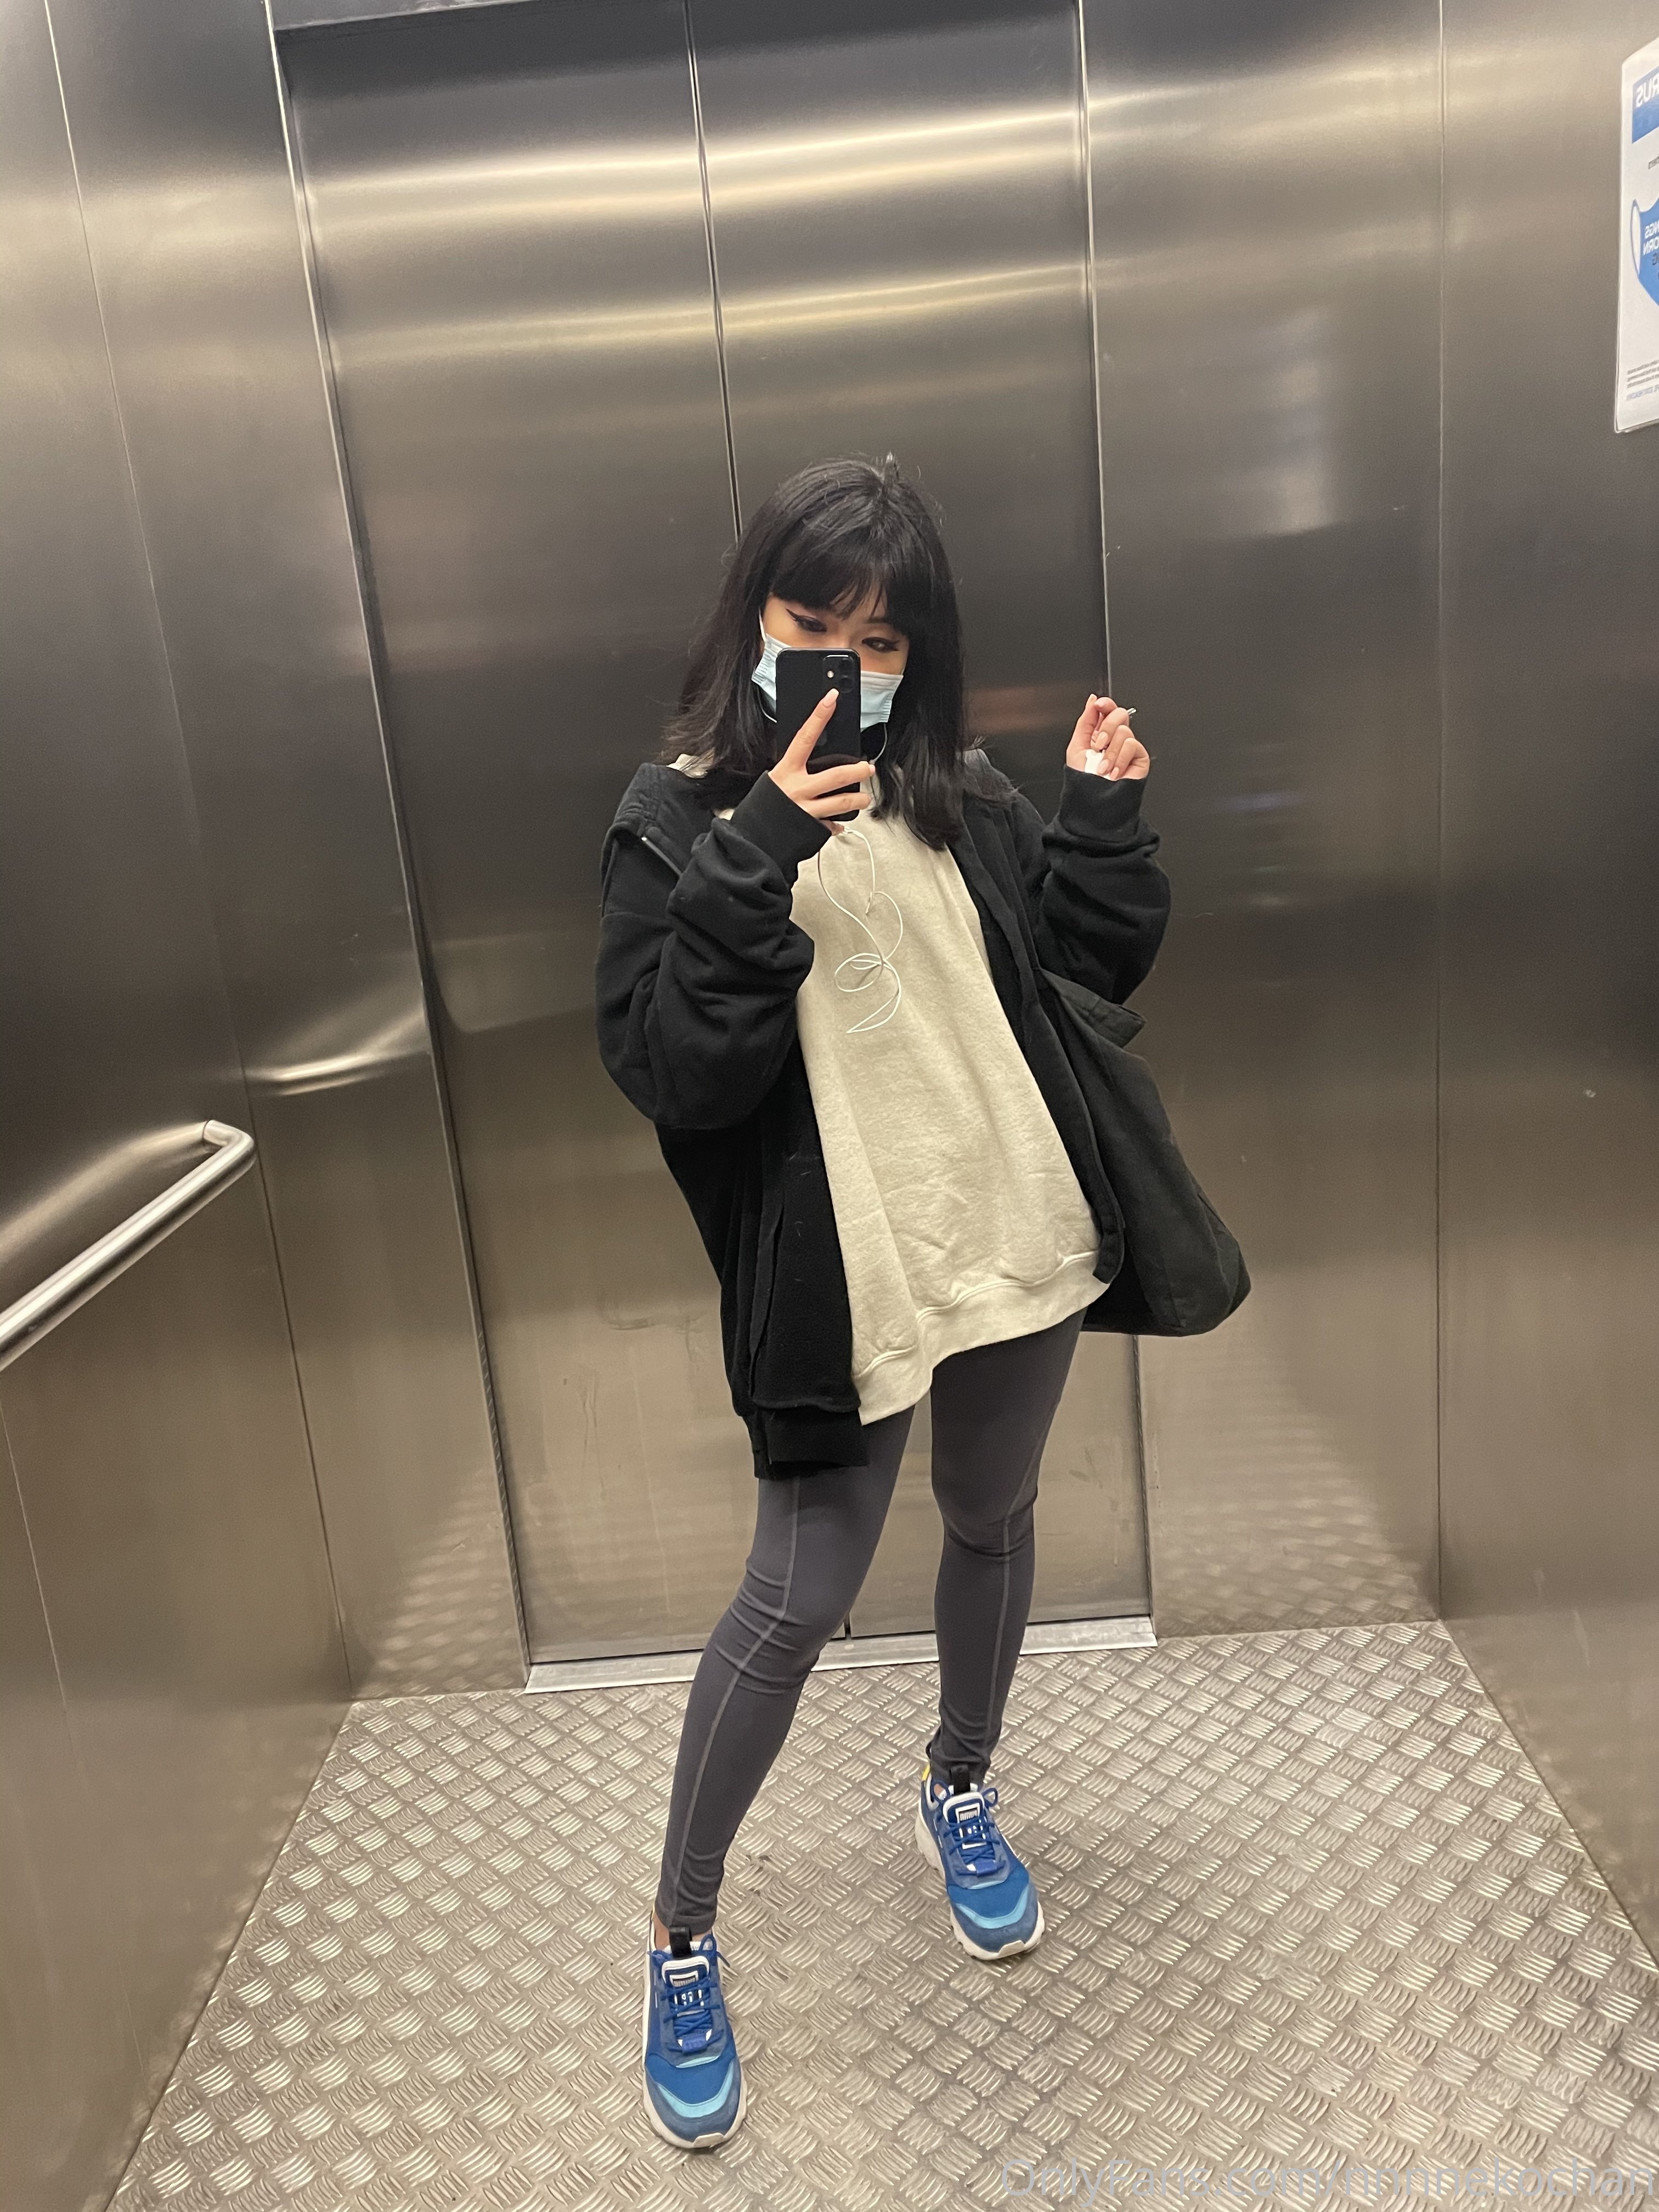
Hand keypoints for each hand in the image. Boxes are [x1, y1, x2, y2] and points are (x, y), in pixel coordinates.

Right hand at [767, 689, 871, 833]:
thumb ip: (793, 772)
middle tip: (868, 768)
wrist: (751, 841)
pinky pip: (832, 826)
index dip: (819, 717)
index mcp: (786, 771)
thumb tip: (811, 762)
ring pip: (842, 802)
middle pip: (836, 775)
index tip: (831, 699)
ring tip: (865, 797)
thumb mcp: (774, 782)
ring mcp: (806, 810)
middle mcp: (797, 789)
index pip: (805, 738)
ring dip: (859, 799)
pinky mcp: (812, 830)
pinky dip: (838, 825)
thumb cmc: (761, 809)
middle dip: (857, 771)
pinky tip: (840, 823)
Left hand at [1067, 694, 1148, 780]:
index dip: (1105, 704)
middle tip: (1098, 746)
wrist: (1093, 802)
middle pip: (1119, 714)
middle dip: (1106, 728)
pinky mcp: (1139, 758)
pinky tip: (1114, 772)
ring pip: (1125, 731)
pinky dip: (1120, 759)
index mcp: (1100, 734)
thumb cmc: (1083, 781)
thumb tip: (1093, 700)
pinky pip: (1132, 745)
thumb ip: (1086, 721)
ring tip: (1103, 767)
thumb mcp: (1076, 747)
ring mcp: (1127, 748)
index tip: (1098, 706)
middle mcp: (1115, 739)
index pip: (1107, 710)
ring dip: (1110, 751)